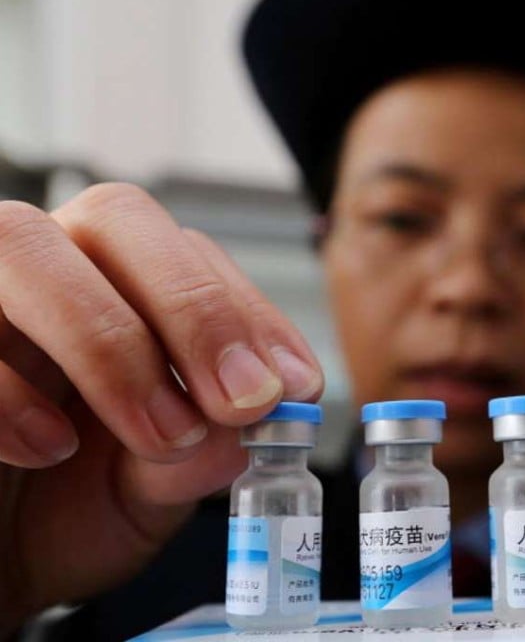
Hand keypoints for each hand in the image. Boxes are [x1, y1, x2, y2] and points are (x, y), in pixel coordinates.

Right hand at [0, 184, 323, 634]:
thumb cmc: (58, 513)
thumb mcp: (147, 496)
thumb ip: (197, 459)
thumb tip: (254, 424)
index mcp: (115, 288)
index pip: (191, 254)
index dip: (249, 314)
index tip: (293, 387)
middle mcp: (46, 269)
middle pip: (117, 214)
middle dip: (193, 307)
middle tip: (240, 401)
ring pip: (24, 240)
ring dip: (109, 339)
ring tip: (161, 433)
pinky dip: (12, 391)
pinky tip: (53, 450)